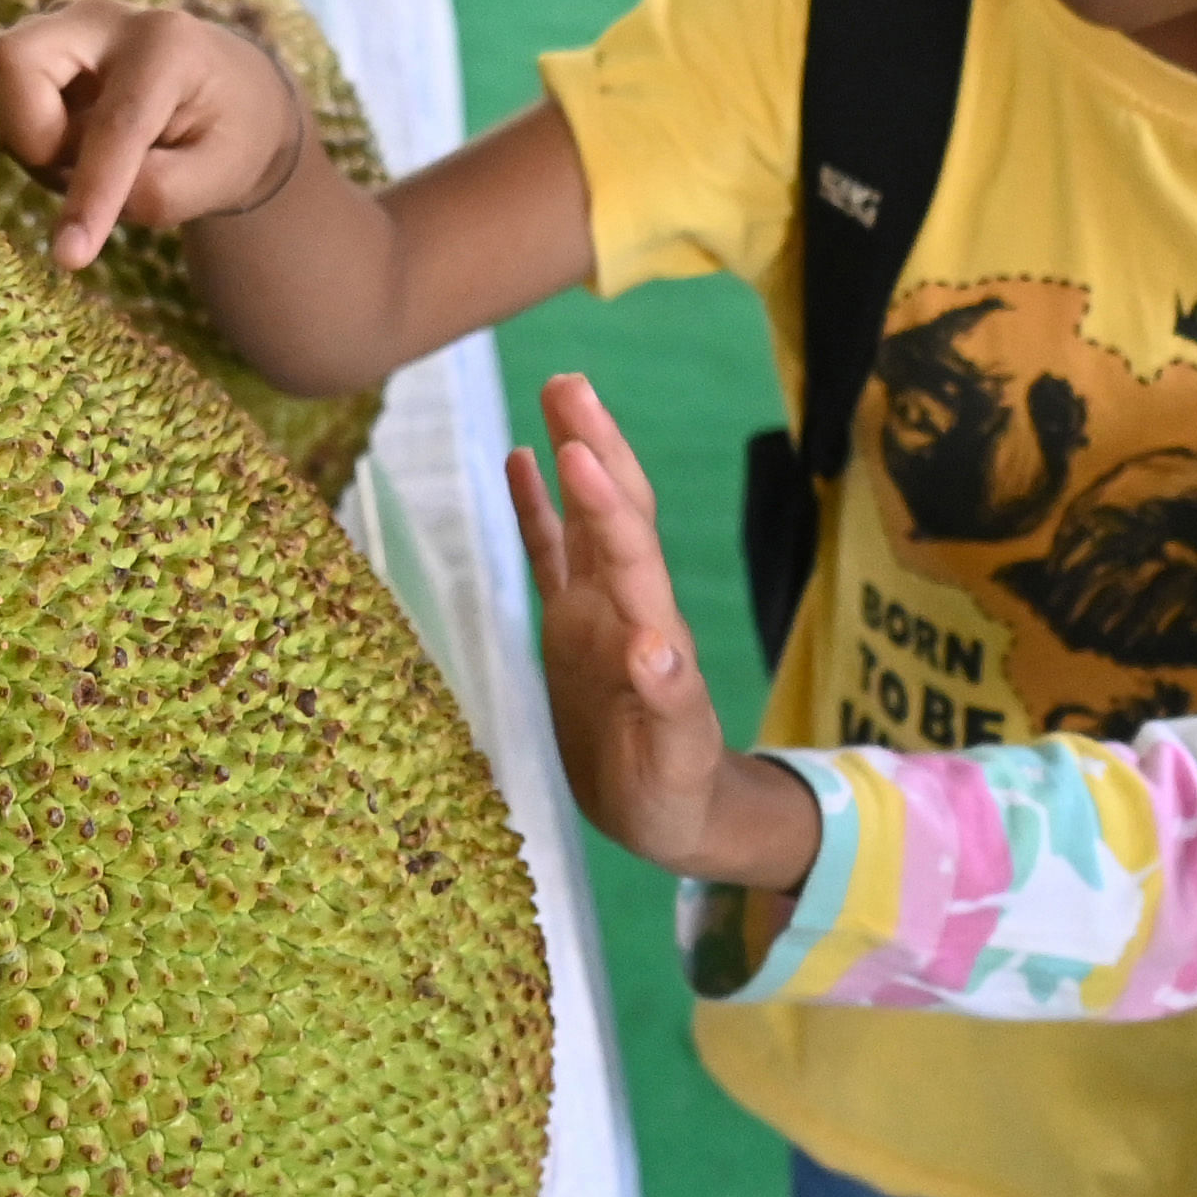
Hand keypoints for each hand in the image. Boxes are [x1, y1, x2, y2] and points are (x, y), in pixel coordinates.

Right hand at [0, 0, 305, 268]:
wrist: (229, 93)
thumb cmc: (230, 134)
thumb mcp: (219, 178)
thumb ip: (157, 192)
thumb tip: (82, 192)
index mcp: (168, 46)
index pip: (115, 123)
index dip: (90, 193)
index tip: (70, 257)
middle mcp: (105, 20)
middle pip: (10, 60)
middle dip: (29, 135)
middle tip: (73, 171)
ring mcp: (64, 27)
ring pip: (3, 84)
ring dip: (41, 146)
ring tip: (103, 160)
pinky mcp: (41, 49)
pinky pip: (9, 104)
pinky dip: (38, 140)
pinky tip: (85, 144)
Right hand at [507, 373, 822, 888]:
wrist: (673, 814)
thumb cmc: (678, 795)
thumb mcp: (675, 762)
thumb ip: (669, 705)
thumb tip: (652, 646)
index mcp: (651, 631)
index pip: (629, 553)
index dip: (603, 502)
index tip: (577, 449)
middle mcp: (626, 605)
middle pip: (617, 510)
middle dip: (598, 446)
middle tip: (570, 381)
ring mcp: (598, 611)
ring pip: (586, 517)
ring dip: (575, 453)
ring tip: (557, 389)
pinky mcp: (573, 629)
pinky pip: (551, 555)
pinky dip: (538, 507)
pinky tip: (519, 457)